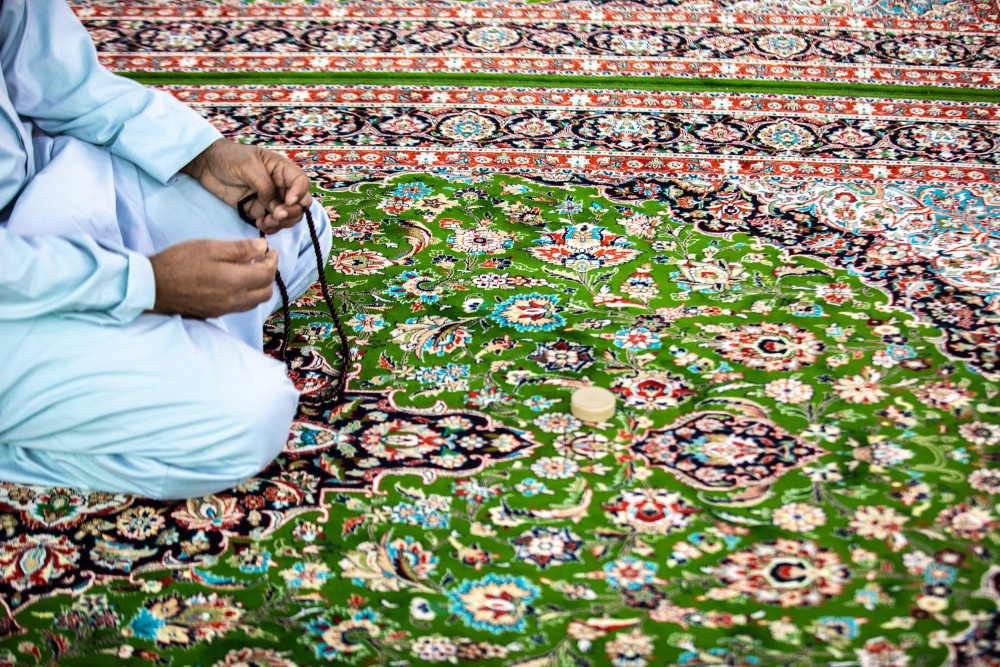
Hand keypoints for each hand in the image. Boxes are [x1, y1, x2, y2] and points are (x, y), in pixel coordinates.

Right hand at [149, 238, 278, 318]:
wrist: (152, 287)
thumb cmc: (178, 262)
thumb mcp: (209, 247)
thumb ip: (240, 248)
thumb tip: (263, 247)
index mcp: (235, 282)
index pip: (267, 274)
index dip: (273, 260)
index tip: (271, 249)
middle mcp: (234, 300)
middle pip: (265, 292)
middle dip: (269, 274)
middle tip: (263, 258)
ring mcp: (224, 310)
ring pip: (254, 301)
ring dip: (259, 286)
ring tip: (251, 268)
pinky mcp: (215, 313)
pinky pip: (240, 306)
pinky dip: (247, 293)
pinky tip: (236, 280)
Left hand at [181, 139, 312, 234]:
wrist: (206, 164)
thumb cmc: (229, 157)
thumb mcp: (249, 166)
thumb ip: (265, 186)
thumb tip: (277, 206)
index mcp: (281, 169)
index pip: (301, 183)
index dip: (299, 193)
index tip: (288, 201)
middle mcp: (280, 185)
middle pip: (300, 203)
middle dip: (291, 212)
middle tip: (276, 215)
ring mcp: (270, 199)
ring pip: (289, 216)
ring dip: (282, 222)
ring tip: (266, 222)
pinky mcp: (259, 210)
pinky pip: (272, 223)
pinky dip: (270, 227)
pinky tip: (260, 224)